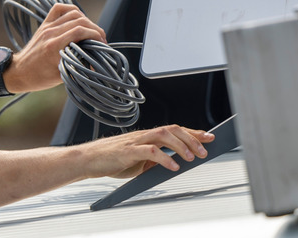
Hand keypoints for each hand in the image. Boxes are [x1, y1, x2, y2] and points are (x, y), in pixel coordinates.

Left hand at [5, 4, 105, 92]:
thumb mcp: (61, 75)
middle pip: (80, 21)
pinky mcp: (45, 24)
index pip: (80, 31)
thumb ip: (78, 66)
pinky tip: (79, 18)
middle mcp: (51, 33)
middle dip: (95, 29)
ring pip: (73, 13)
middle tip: (101, 40)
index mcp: (54, 46)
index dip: (96, 35)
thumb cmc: (39, 78)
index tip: (102, 44)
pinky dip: (72, 10)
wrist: (18, 72)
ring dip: (87, 20)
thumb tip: (96, 63)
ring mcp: (47, 26)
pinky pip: (60, 8)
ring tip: (92, 31)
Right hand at [78, 125, 215, 178]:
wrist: (88, 160)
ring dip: (181, 146)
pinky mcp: (128, 151)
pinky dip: (165, 158)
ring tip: (192, 158)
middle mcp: (144, 135)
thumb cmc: (111, 160)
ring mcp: (136, 141)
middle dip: (192, 138)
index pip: (175, 130)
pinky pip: (150, 151)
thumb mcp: (139, 162)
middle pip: (173, 129)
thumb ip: (154, 161)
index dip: (193, 132)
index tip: (209, 136)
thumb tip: (172, 165)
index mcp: (148, 136)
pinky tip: (173, 166)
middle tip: (205, 150)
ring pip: (164, 135)